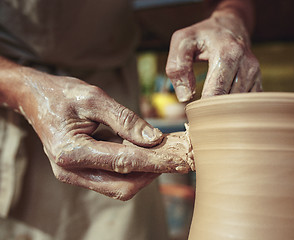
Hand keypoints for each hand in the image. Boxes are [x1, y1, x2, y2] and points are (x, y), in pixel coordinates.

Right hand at [16, 69, 190, 199]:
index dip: (155, 162)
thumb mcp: (95, 98)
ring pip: (120, 186)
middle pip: (123, 186)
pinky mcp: (81, 173)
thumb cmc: (62, 94)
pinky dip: (133, 169)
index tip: (180, 159)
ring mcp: (74, 175)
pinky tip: (145, 153)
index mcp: (71, 152)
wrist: (35, 98)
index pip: (124, 163)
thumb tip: (154, 139)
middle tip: (174, 156)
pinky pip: (113, 178)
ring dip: (144, 173)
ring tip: (163, 153)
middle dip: (152, 173)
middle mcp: (71, 171)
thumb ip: (125, 120)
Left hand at [166, 11, 261, 101]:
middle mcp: (247, 64)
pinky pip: (246, 104)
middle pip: (227, 102)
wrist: (230, 25)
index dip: (201, 106)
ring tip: (209, 104)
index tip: (191, 110)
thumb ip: (178, 68)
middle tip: (198, 111)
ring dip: (222, 109)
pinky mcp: (259, 81)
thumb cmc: (203, 35)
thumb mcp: (183, 42)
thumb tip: (185, 97)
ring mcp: (255, 74)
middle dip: (211, 110)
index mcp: (228, 54)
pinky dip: (233, 107)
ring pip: (237, 105)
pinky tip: (221, 102)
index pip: (215, 93)